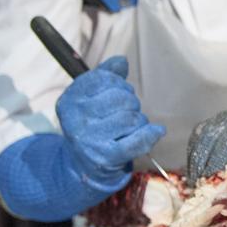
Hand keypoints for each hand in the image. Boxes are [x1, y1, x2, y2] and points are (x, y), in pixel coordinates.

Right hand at [56, 56, 164, 189]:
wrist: (82, 164)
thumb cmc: (92, 124)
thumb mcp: (90, 97)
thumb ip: (105, 75)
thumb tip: (121, 61)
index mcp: (70, 100)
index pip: (104, 78)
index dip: (117, 83)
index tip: (115, 91)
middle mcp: (76, 120)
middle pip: (122, 98)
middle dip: (130, 103)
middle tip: (123, 113)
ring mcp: (91, 140)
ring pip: (133, 118)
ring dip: (139, 121)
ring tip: (128, 127)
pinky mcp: (107, 157)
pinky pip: (138, 140)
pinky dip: (151, 134)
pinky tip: (156, 131)